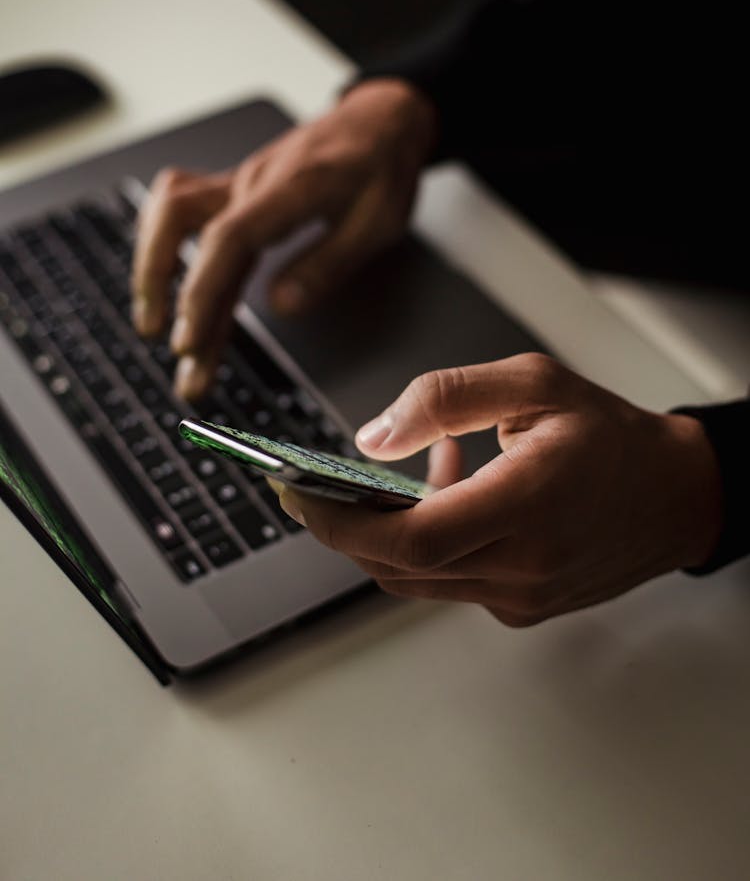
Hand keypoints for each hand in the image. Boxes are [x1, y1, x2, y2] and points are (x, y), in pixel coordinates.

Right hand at [130, 78, 437, 398]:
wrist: (379, 120)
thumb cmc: (381, 167)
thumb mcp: (378, 222)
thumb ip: (328, 263)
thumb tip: (281, 305)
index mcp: (291, 188)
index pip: (228, 239)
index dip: (202, 291)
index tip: (190, 339)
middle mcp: (252, 181)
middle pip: (184, 228)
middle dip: (165, 292)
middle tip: (175, 352)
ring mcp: (237, 183)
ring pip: (170, 213)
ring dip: (152, 266)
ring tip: (152, 322)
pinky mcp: (233, 190)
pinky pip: (179, 207)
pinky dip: (161, 244)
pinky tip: (161, 280)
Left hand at [273, 354, 723, 625]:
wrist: (676, 494)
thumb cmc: (611, 436)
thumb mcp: (530, 383)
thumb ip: (444, 398)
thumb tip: (372, 438)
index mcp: (526, 505)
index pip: (412, 539)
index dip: (343, 525)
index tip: (300, 496)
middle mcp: (522, 565)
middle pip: (400, 567)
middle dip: (345, 530)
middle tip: (317, 488)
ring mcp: (522, 595)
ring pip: (418, 580)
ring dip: (390, 533)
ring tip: (413, 474)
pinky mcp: (522, 607)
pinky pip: (449, 583)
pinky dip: (428, 546)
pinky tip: (452, 498)